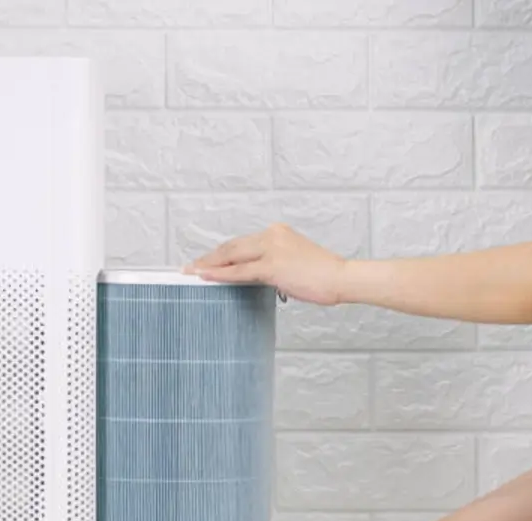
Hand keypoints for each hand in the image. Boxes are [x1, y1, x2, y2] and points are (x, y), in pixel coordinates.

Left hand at [183, 223, 345, 305]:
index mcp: (277, 232)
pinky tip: (206, 276)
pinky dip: (220, 274)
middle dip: (209, 257)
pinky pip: (240, 271)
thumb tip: (251, 276)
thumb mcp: (293, 262)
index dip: (221, 253)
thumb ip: (271, 264)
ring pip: (232, 256)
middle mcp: (272, 235)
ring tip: (192, 272)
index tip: (206, 259)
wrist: (341, 277)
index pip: (241, 243)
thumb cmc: (322, 274)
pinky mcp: (272, 266)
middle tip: (190, 266)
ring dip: (209, 265)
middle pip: (232, 247)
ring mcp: (272, 249)